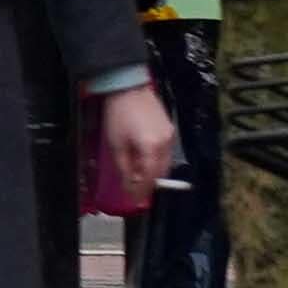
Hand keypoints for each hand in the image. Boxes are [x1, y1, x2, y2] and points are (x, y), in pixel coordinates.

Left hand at [98, 81, 182, 200]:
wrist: (129, 87)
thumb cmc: (118, 114)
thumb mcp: (116, 143)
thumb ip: (125, 166)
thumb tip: (129, 184)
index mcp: (152, 148)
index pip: (150, 178)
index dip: (142, 190)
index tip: (135, 199)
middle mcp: (166, 144)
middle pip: (161, 172)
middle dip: (149, 183)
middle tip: (136, 190)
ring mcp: (171, 137)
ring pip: (165, 163)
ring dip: (154, 172)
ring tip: (139, 177)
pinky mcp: (170, 130)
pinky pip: (166, 152)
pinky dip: (157, 160)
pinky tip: (145, 161)